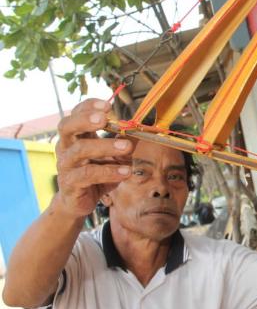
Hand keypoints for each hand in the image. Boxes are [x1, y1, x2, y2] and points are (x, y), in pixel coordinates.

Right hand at [55, 99, 132, 216]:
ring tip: (127, 147)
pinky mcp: (70, 183)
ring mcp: (66, 165)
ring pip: (80, 150)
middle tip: (104, 119)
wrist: (79, 202)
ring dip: (105, 146)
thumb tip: (138, 132)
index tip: (107, 106)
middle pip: (66, 126)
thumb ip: (123, 144)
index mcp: (75, 137)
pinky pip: (87, 174)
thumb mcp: (112, 158)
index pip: (76, 114)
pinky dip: (109, 171)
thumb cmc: (96, 175)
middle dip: (85, 120)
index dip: (88, 107)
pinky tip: (125, 172)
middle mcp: (66, 147)